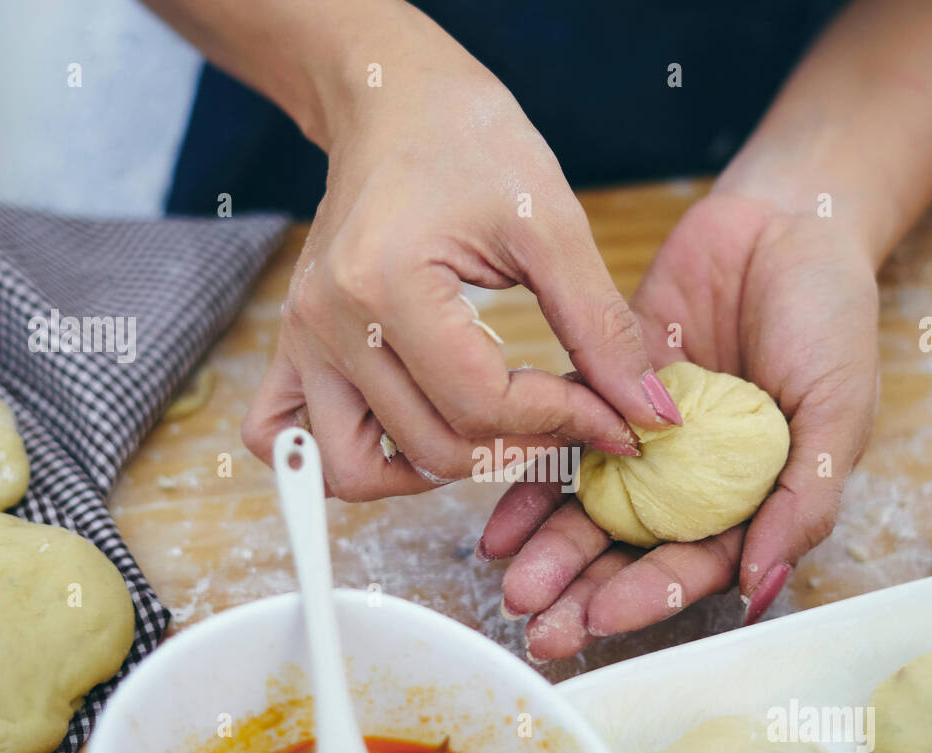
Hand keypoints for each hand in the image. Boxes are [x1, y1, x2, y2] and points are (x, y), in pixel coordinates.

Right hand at [241, 14, 678, 498]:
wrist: (395, 101)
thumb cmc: (469, 141)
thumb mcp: (551, 223)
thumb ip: (602, 326)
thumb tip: (649, 410)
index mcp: (386, 284)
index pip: (482, 406)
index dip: (564, 422)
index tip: (615, 413)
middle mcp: (329, 324)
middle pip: (433, 447)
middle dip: (522, 447)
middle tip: (575, 417)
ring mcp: (301, 341)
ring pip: (356, 471)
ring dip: (435, 472)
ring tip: (494, 434)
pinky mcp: (292, 346)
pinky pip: (282, 439)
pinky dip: (345, 464)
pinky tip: (406, 441)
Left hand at [480, 192, 878, 658]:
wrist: (781, 222)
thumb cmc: (829, 316)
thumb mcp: (838, 407)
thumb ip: (805, 497)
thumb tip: (761, 586)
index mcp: (750, 499)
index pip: (697, 565)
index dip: (652, 594)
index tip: (605, 616)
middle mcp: (691, 484)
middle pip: (634, 554)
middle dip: (586, 594)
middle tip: (539, 630)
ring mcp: (644, 444)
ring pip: (591, 511)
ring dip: (551, 554)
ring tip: (513, 589)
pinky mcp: (603, 396)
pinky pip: (562, 448)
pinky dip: (531, 487)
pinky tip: (498, 526)